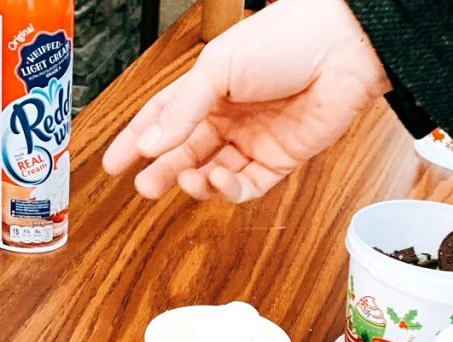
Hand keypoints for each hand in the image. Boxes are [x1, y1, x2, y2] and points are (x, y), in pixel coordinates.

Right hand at [102, 0, 389, 202]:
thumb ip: (183, 109)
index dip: (137, 141)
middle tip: (144, 188)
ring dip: (197, 183)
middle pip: (186, 152)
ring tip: (186, 181)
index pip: (162, 118)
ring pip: (215, 174)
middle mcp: (229, 115)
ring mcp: (253, 140)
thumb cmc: (282, 41)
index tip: (114, 165)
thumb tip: (150, 142)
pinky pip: (248, 186)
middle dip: (164, 172)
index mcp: (207, 86)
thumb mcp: (218, 68)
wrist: (338, 51)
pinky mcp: (279, 161)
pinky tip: (220, 179)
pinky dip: (230, 189)